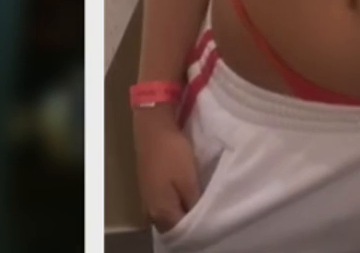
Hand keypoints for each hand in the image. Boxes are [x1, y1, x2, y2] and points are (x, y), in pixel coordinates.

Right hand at [134, 107, 200, 232]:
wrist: (153, 129)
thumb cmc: (173, 154)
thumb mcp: (189, 179)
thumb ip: (194, 203)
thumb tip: (199, 219)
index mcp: (161, 211)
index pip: (181, 230)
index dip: (197, 226)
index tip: (212, 216)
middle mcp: (150, 211)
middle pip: (173, 224)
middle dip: (189, 220)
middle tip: (208, 208)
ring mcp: (148, 199)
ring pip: (168, 214)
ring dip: (182, 210)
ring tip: (199, 200)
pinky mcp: (148, 188)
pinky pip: (164, 204)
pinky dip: (175, 202)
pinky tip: (187, 193)